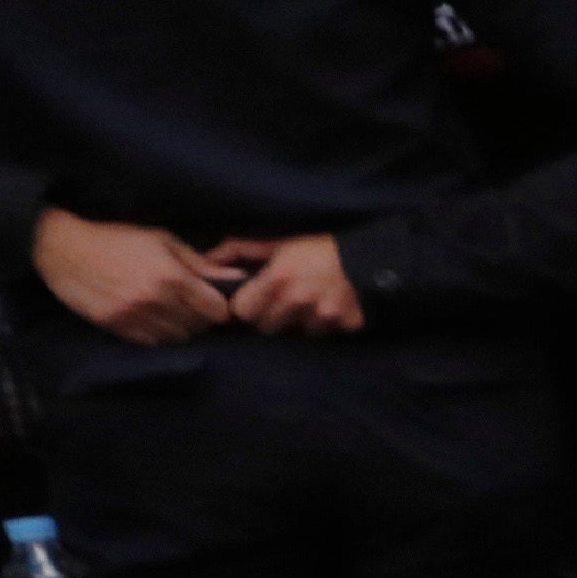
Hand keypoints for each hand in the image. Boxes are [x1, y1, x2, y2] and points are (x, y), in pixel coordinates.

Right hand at [31, 209, 251, 344]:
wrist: (64, 249)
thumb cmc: (117, 239)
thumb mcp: (162, 241)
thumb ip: (200, 264)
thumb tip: (236, 278)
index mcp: (171, 276)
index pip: (216, 310)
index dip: (221, 307)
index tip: (215, 302)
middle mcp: (155, 300)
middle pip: (199, 327)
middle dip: (202, 318)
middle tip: (194, 306)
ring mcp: (134, 317)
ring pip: (177, 338)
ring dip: (181, 328)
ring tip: (172, 311)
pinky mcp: (115, 327)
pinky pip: (151, 342)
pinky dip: (158, 334)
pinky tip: (152, 318)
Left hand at [226, 231, 367, 333]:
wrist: (370, 253)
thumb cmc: (316, 245)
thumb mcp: (276, 242)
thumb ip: (239, 250)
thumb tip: (206, 262)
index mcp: (277, 278)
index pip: (242, 312)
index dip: (246, 306)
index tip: (254, 299)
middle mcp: (299, 300)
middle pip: (266, 328)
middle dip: (270, 317)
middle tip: (281, 303)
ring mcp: (324, 315)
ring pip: (297, 334)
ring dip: (299, 324)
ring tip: (309, 305)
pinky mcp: (347, 324)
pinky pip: (326, 335)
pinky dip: (326, 326)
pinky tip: (330, 310)